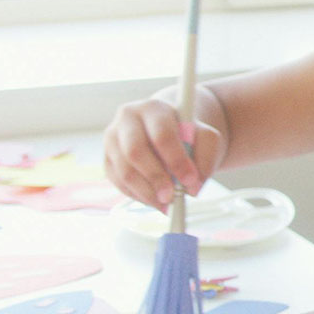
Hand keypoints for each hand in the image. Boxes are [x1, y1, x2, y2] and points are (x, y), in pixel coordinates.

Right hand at [103, 88, 226, 211]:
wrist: (170, 130)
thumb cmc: (188, 134)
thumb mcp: (206, 138)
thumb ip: (206, 158)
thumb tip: (192, 186)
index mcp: (154, 109)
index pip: (162, 135)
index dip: (176, 161)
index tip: (190, 180)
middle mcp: (128, 119)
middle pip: (135, 151)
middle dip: (155, 178)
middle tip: (172, 197)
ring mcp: (113, 139)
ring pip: (123, 170)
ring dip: (146, 192)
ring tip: (165, 204)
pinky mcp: (108, 158)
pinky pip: (118, 182)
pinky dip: (137, 195)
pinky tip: (154, 200)